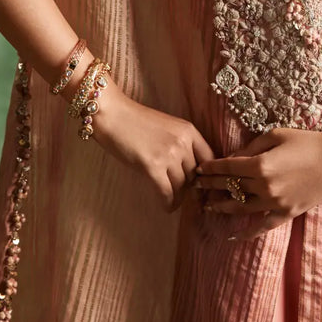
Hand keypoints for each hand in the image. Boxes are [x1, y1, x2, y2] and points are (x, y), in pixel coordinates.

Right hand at [89, 80, 215, 212]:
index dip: (207, 176)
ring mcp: (169, 154)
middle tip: (182, 196)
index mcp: (189, 130)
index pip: (210, 159)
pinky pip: (167, 193)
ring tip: (171, 201)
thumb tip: (188, 171)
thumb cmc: (135, 121)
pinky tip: (165, 206)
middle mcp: (183, 142)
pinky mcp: (153, 166)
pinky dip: (167, 203)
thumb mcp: (167, 128)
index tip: (203, 188)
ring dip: (177, 197)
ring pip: (181, 186)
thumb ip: (180, 144)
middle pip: (194, 175)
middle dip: (189, 188)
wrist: (112, 114)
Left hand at [193, 126, 321, 240]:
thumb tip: (233, 158)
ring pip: (240, 208)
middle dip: (211, 186)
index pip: (227, 168)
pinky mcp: (286, 214)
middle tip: (195, 186)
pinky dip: (246, 232)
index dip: (211, 168)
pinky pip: (261, 226)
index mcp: (260, 165)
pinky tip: (232, 235)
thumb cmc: (306, 141)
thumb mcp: (276, 136)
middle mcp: (264, 187)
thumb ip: (251, 148)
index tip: (199, 168)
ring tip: (207, 206)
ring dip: (222, 207)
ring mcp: (275, 203)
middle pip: (230, 187)